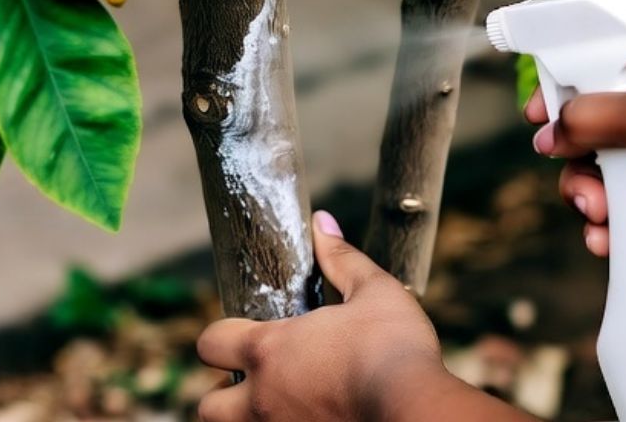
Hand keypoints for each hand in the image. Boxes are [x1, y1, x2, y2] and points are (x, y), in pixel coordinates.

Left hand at [197, 212, 535, 421]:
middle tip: (256, 381)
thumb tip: (321, 223)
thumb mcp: (374, 292)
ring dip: (247, 417)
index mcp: (270, 351)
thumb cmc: (396, 350)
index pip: (210, 342)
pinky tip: (312, 415)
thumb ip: (341, 259)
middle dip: (222, 394)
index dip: (223, 335)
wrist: (418, 412)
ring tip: (282, 402)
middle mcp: (262, 399)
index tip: (244, 332)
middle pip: (207, 406)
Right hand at [526, 42, 625, 255]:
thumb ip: (589, 114)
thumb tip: (553, 131)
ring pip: (604, 165)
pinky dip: (609, 220)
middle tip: (577, 171)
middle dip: (576, 154)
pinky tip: (608, 236)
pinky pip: (625, 201)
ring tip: (599, 212)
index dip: (564, 78)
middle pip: (594, 119)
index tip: (539, 109)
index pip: (601, 54)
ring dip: (588, 193)